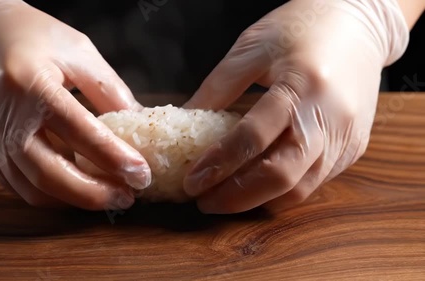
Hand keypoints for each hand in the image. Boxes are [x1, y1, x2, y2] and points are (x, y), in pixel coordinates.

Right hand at [0, 0, 150, 209]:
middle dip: (95, 194)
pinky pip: (17, 185)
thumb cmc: (28, 35)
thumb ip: (109, 90)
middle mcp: (1, 118)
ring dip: (74, 199)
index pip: (81, 133)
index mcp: (30, 85)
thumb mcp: (78, 51)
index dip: (115, 159)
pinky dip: (50, 192)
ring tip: (107, 194)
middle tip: (127, 197)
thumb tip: (139, 124)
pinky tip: (75, 184)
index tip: (141, 175)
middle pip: (51, 175)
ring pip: (33, 189)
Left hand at [183, 0, 408, 212]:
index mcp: (302, 85)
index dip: (218, 164)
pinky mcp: (354, 147)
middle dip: (237, 197)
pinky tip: (259, 186)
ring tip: (226, 198)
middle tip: (205, 201)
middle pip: (281, 176)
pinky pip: (316, 180)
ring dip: (259, 200)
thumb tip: (186, 119)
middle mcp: (330, 118)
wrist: (358, 23)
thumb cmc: (301, 27)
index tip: (191, 181)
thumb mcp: (251, 47)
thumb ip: (218, 87)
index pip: (253, 138)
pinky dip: (283, 190)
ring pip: (301, 188)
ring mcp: (347, 137)